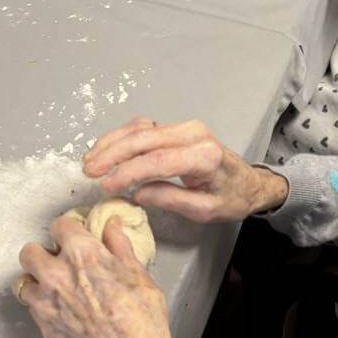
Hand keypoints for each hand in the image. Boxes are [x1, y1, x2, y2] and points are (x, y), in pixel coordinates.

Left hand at [17, 213, 179, 337]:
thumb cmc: (141, 313)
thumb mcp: (137, 270)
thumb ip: (118, 243)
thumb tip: (111, 224)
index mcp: (81, 253)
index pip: (59, 225)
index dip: (69, 228)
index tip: (77, 235)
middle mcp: (56, 274)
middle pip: (29, 251)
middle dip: (43, 252)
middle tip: (60, 260)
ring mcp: (45, 303)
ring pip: (21, 282)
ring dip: (35, 280)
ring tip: (53, 286)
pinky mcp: (44, 327)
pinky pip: (31, 309)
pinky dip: (42, 305)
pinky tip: (61, 309)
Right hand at [82, 118, 287, 222]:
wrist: (249, 182)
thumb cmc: (230, 198)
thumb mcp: (205, 210)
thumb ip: (171, 200)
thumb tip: (137, 193)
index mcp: (204, 156)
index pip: (157, 160)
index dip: (127, 172)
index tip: (105, 185)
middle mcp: (193, 134)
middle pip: (144, 138)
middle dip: (112, 154)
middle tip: (88, 171)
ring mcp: (185, 127)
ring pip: (141, 129)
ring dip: (112, 143)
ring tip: (90, 161)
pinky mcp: (177, 128)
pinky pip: (145, 127)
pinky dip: (122, 137)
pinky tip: (106, 149)